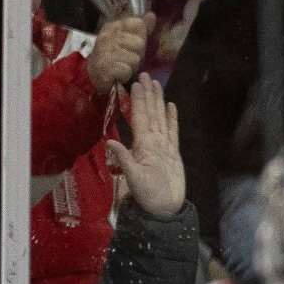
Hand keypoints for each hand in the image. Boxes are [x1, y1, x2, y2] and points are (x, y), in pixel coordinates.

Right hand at [87, 14, 153, 93]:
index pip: (137, 24)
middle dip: (137, 54)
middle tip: (126, 59)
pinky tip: (118, 74)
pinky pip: (128, 70)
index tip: (131, 45)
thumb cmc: (114, 57)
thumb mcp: (127, 40)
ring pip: (135, 58)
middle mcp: (109, 35)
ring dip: (132, 66)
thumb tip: (152, 15)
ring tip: (122, 66)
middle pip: (139, 43)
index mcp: (114, 26)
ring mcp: (106, 50)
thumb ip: (140, 29)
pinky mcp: (106, 65)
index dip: (139, 37)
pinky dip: (125, 75)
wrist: (93, 75)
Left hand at [106, 75, 184, 216]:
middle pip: (149, 113)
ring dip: (158, 102)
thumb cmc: (148, 196)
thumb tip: (109, 142)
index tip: (136, 83)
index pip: (139, 117)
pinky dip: (172, 119)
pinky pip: (173, 132)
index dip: (138, 100)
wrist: (164, 209)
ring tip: (157, 84)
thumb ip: (124, 159)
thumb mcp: (134, 178)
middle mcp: (152, 142)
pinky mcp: (174, 154)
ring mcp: (163, 147)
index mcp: (142, 145)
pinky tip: (172, 107)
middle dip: (147, 94)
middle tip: (145, 75)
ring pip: (160, 118)